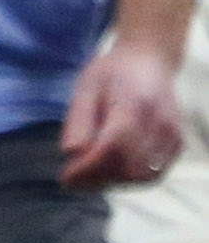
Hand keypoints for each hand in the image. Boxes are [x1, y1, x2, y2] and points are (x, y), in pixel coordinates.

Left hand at [63, 38, 183, 187]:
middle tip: (73, 178)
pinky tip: (109, 171)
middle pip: (129, 167)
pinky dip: (130, 178)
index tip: (64, 178)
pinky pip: (154, 173)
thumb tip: (70, 153)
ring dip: (113, 182)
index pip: (111, 148)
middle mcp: (159, 124)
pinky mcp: (177, 144)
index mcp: (134, 105)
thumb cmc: (112, 72)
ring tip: (88, 176)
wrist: (149, 61)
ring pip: (143, 176)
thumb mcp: (86, 87)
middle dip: (98, 179)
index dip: (87, 168)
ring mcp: (172, 136)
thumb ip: (78, 120)